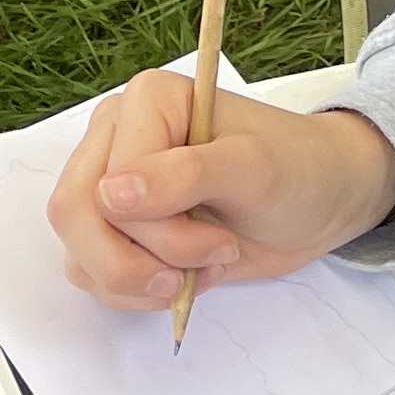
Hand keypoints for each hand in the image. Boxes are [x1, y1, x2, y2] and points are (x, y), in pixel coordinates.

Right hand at [48, 78, 394, 312]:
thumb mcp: (254, 168)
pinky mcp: (118, 228)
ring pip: (81, 254)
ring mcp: (112, 185)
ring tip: (204, 265)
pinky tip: (186, 276)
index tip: (219, 238)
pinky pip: (93, 275)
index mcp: (147, 102)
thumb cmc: (296, 170)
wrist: (318, 203)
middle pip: (76, 217)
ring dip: (143, 280)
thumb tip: (109, 194)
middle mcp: (117, 137)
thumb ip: (185, 176)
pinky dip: (138, 292)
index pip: (106, 182)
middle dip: (137, 262)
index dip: (157, 228)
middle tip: (202, 265)